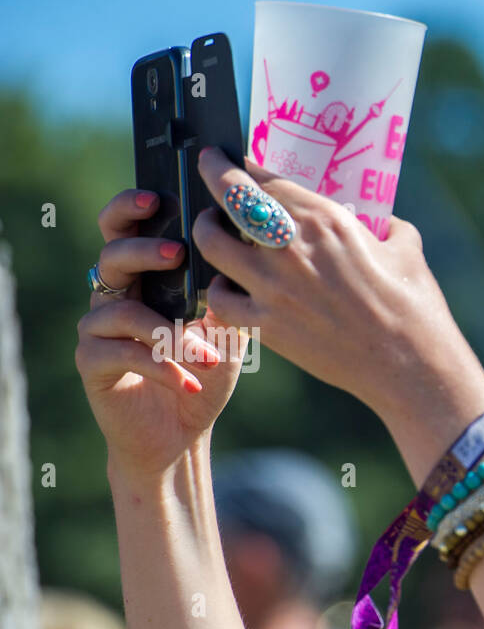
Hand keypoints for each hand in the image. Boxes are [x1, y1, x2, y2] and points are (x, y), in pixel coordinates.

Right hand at [76, 189, 243, 482]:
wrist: (182, 431)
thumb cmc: (204, 372)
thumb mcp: (228, 331)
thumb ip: (230, 295)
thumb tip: (247, 254)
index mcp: (144, 279)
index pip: (126, 230)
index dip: (131, 209)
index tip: (156, 197)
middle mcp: (115, 296)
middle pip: (112, 256)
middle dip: (142, 250)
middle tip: (175, 253)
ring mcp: (98, 329)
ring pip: (123, 312)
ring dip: (171, 333)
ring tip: (208, 356)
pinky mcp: (92, 362)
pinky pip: (122, 353)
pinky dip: (161, 367)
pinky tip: (189, 382)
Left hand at [190, 148, 482, 423]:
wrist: (410, 366)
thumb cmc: (415, 308)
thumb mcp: (407, 248)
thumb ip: (386, 226)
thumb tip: (381, 222)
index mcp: (324, 219)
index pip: (264, 177)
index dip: (240, 162)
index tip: (232, 158)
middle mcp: (289, 246)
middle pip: (227, 197)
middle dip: (212, 176)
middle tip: (210, 172)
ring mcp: (272, 287)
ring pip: (210, 244)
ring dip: (207, 231)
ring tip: (214, 229)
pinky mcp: (267, 326)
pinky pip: (220, 300)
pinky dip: (219, 289)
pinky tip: (229, 287)